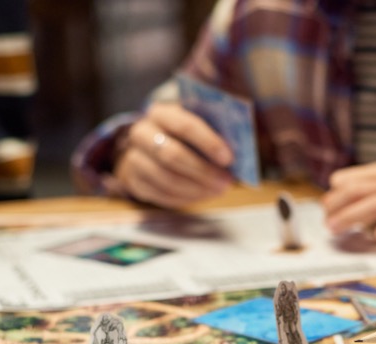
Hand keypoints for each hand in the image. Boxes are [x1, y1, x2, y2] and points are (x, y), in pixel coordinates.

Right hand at [114, 103, 233, 207]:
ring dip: (197, 188)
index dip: (208, 143)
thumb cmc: (182, 134)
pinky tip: (202, 195)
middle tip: (226, 182)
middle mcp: (142, 133)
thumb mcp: (196, 123)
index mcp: (160, 112)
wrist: (148, 147)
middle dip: (203, 171)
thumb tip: (240, 151)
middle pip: (172, 155)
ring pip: (167, 179)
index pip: (184, 125)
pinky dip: (186, 198)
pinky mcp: (135, 182)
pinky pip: (162, 195)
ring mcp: (135, 158)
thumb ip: (213, 130)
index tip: (229, 159)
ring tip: (218, 190)